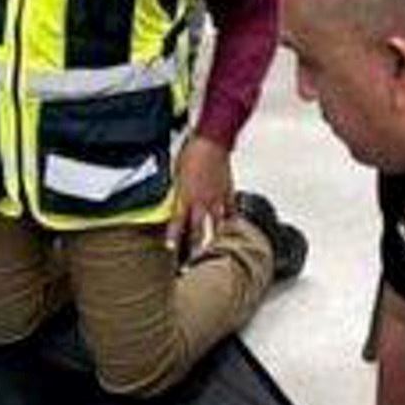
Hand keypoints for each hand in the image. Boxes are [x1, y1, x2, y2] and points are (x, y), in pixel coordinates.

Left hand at [167, 135, 232, 256]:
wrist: (210, 142)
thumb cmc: (190, 154)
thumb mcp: (176, 176)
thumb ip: (177, 193)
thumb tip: (174, 203)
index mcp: (185, 197)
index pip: (177, 224)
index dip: (174, 239)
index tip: (172, 251)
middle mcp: (201, 202)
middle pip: (198, 232)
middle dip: (194, 249)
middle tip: (193, 262)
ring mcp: (216, 200)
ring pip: (216, 226)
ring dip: (214, 240)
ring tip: (215, 253)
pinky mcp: (227, 193)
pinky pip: (230, 212)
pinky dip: (231, 221)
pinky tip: (232, 229)